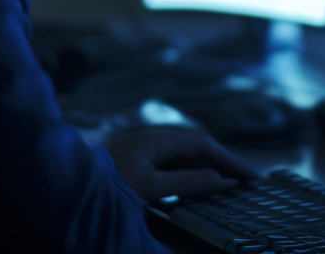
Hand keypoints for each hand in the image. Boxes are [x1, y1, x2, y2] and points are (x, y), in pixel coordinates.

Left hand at [107, 126, 260, 200]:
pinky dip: (195, 169)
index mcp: (160, 139)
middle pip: (200, 146)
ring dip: (212, 165)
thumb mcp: (149, 186)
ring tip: (232, 181)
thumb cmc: (109, 181)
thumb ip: (185, 182)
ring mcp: (150, 146)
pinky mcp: (144, 157)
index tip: (251, 175)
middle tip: (248, 179)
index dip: (230, 159)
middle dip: (225, 162)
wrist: (74, 179)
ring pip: (189, 153)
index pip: (205, 145)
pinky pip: (177, 161)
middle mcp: (158, 138)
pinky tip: (203, 181)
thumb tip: (218, 179)